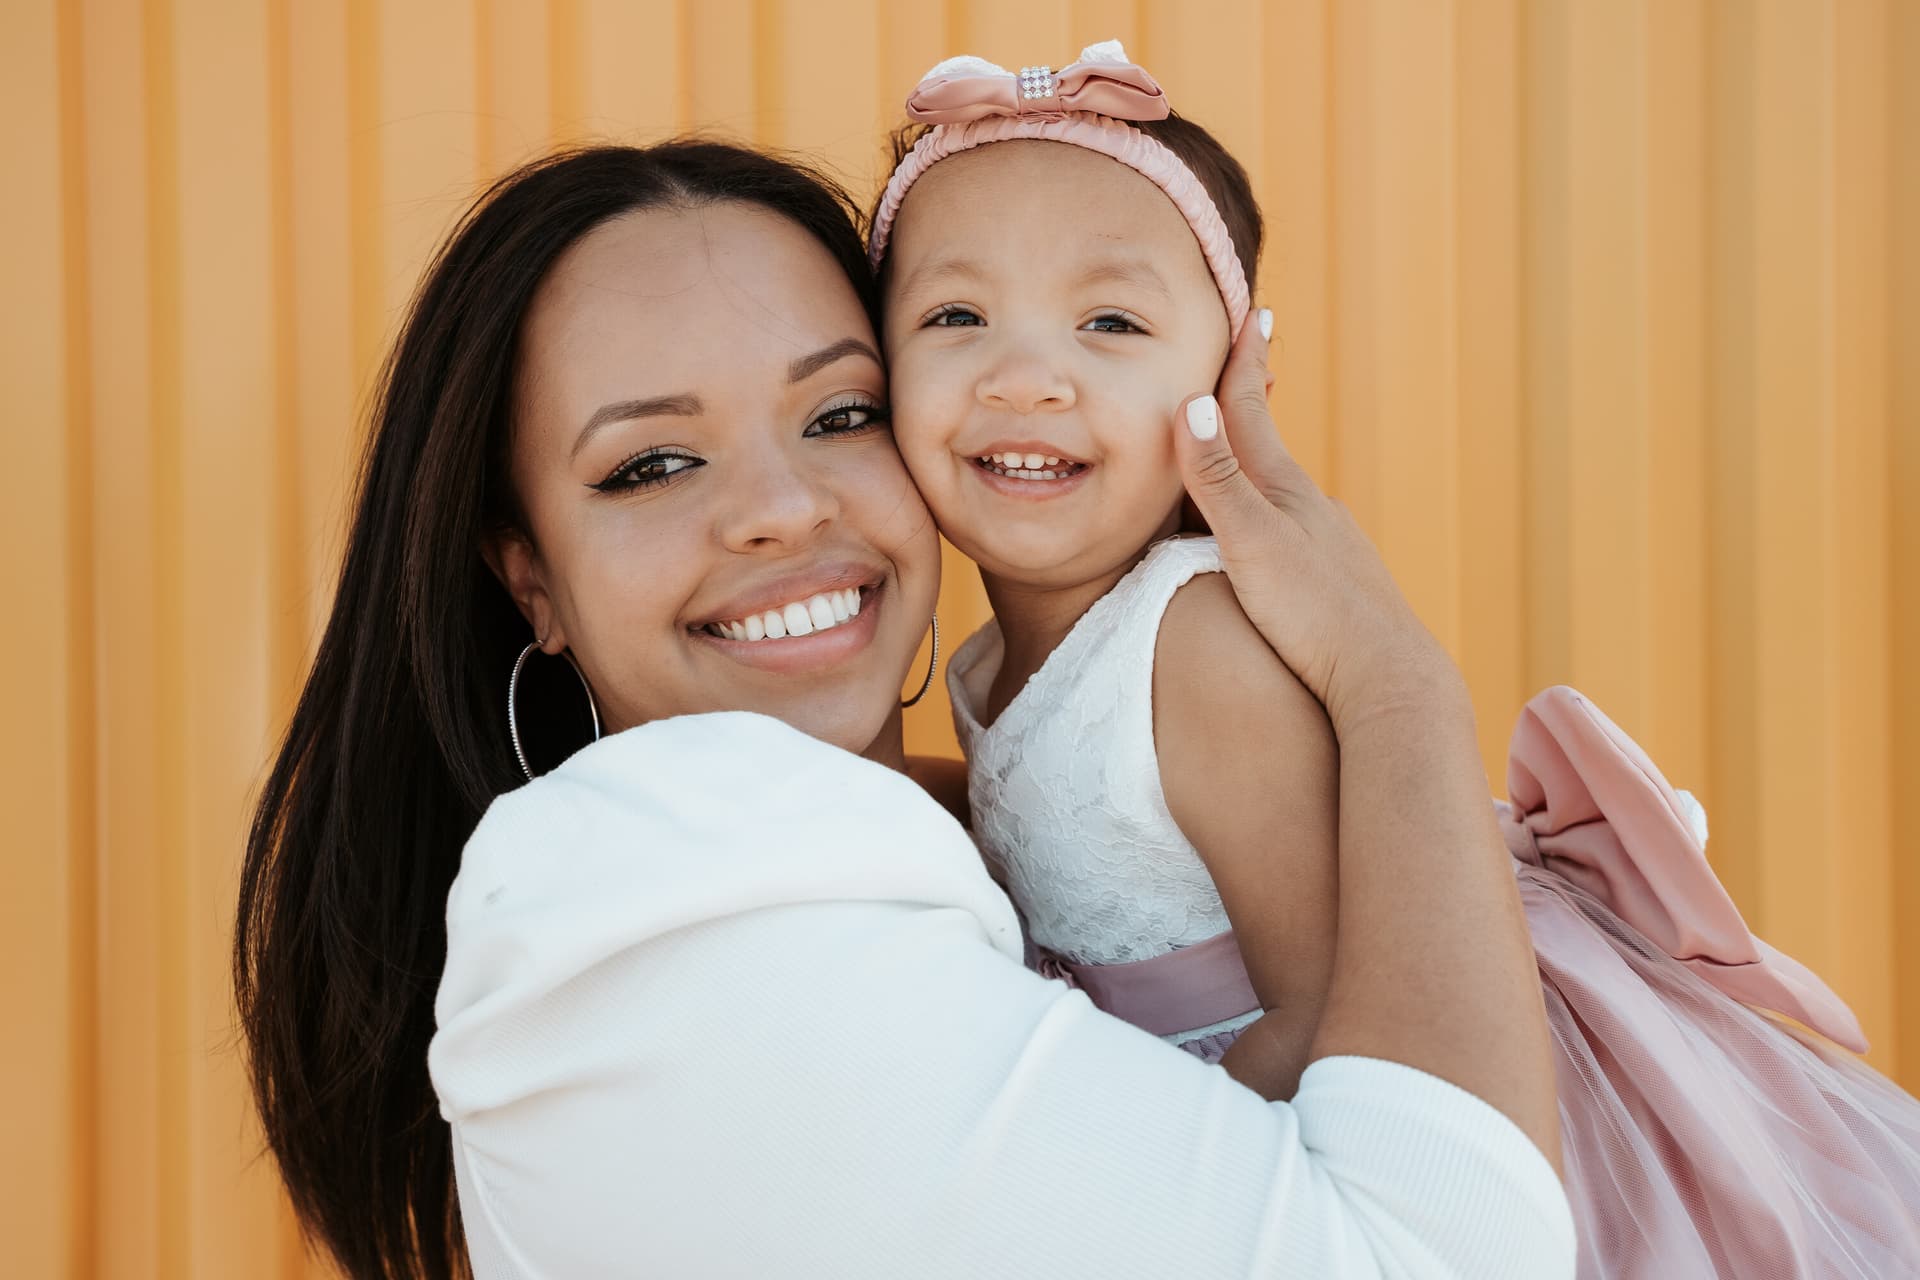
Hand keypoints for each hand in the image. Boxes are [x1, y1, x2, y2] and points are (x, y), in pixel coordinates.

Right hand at [1173, 311, 1461, 729]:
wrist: (1387, 682)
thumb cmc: (1315, 616)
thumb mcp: (1252, 545)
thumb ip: (1218, 481)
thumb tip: (1194, 404)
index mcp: (1283, 492)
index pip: (1250, 413)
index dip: (1243, 362)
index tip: (1249, 310)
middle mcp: (1311, 509)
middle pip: (1265, 446)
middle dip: (1246, 405)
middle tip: (1245, 361)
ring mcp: (1328, 546)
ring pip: (1280, 493)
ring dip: (1257, 465)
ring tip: (1243, 453)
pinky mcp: (1336, 585)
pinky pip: (1290, 533)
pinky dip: (1270, 515)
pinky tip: (1274, 540)